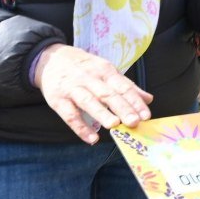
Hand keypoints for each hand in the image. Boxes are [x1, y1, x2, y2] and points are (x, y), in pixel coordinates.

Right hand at [35, 43, 154, 143]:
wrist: (51, 59)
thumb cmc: (84, 68)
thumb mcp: (106, 71)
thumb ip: (126, 86)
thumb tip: (149, 99)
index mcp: (105, 71)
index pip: (123, 87)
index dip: (135, 101)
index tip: (146, 115)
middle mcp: (89, 78)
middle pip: (107, 94)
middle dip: (122, 108)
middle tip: (134, 122)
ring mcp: (72, 88)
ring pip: (88, 101)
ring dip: (102, 113)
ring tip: (114, 125)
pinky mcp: (57, 99)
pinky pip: (69, 115)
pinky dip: (80, 128)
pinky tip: (92, 139)